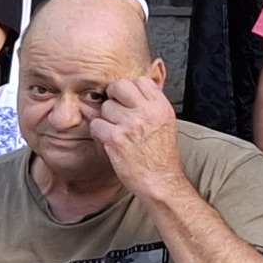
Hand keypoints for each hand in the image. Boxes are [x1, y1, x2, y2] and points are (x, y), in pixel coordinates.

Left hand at [80, 70, 188, 197]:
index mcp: (161, 107)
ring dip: (106, 119)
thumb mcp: (165, 122)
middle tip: (116, 112)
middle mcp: (146, 112)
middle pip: (119, 87)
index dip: (130, 90)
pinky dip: (99, 133)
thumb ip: (151, 104)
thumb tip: (136, 87)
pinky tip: (109, 141)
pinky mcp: (116, 139)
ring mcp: (130, 125)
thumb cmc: (162, 155)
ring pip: (105, 107)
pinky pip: (96, 124)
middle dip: (114, 97)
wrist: (161, 181)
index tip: (128, 102)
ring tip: (117, 132)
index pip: (140, 81)